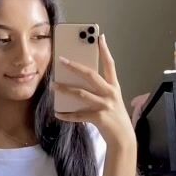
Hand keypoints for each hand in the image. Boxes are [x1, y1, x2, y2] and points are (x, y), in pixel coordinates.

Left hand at [51, 33, 135, 151]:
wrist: (123, 138)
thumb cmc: (114, 117)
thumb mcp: (111, 100)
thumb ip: (99, 91)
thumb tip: (78, 82)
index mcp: (114, 87)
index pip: (110, 64)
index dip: (105, 50)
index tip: (99, 37)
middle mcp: (111, 94)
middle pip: (91, 75)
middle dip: (75, 67)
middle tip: (62, 60)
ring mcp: (105, 105)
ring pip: (81, 94)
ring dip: (65, 89)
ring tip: (53, 86)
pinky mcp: (99, 118)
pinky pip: (78, 115)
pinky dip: (67, 115)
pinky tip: (57, 113)